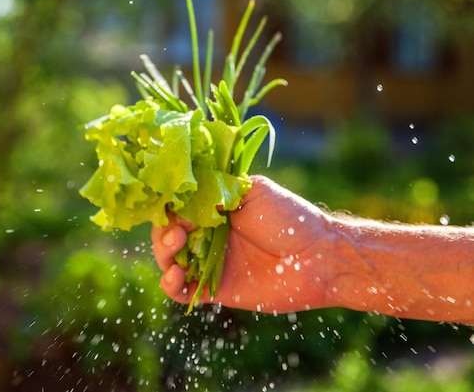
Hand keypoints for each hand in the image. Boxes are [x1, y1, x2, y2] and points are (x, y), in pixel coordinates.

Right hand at [151, 175, 335, 313]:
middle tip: (177, 229)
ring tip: (175, 245)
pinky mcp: (215, 290)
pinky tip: (176, 274)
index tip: (173, 205)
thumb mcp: (254, 191)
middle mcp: (209, 235)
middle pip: (168, 233)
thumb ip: (219, 190)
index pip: (179, 206)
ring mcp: (210, 263)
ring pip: (170, 260)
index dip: (170, 205)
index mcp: (216, 209)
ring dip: (163, 252)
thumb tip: (187, 196)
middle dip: (164, 230)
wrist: (319, 258)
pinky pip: (183, 291)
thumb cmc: (291, 219)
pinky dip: (171, 284)